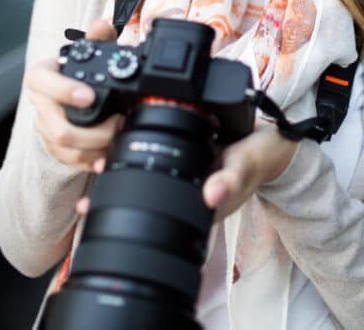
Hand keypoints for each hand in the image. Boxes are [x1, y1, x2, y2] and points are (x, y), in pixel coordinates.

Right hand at [27, 19, 122, 172]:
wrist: (64, 93)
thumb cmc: (75, 71)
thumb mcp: (86, 52)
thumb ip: (96, 38)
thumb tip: (103, 24)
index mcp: (41, 78)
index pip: (43, 84)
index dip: (65, 91)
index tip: (90, 96)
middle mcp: (40, 105)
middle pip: (58, 128)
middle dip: (93, 131)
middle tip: (119, 122)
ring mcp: (45, 128)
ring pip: (66, 148)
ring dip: (96, 146)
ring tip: (118, 136)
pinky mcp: (54, 147)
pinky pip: (71, 161)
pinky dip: (91, 161)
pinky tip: (106, 156)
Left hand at [74, 122, 297, 220]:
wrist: (272, 146)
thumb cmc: (259, 158)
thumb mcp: (246, 166)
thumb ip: (230, 179)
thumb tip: (211, 196)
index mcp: (199, 206)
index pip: (157, 217)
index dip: (127, 213)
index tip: (98, 204)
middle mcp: (188, 196)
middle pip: (148, 203)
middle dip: (117, 197)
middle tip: (90, 191)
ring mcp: (187, 181)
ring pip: (151, 184)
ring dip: (126, 178)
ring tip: (98, 170)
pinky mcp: (188, 164)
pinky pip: (162, 166)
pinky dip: (143, 159)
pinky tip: (126, 148)